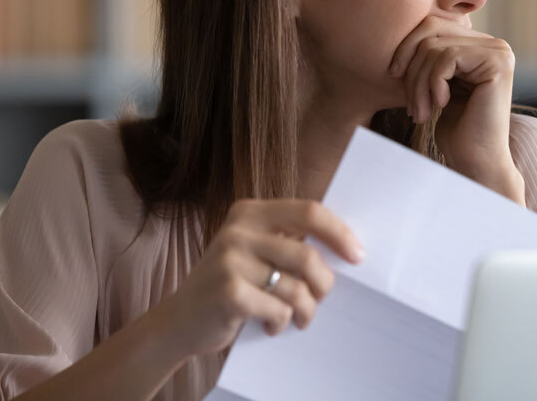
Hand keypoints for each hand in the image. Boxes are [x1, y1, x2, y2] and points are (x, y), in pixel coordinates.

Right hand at [166, 198, 363, 355]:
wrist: (179, 320)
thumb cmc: (229, 285)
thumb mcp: (253, 251)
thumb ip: (287, 241)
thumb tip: (346, 248)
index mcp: (249, 212)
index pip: (308, 211)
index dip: (339, 233)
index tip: (357, 255)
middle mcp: (238, 230)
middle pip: (307, 255)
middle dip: (323, 283)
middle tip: (321, 298)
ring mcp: (230, 260)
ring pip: (296, 288)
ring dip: (305, 310)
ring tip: (298, 317)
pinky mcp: (228, 291)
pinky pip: (279, 309)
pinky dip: (281, 323)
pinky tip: (271, 325)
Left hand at [388, 15, 523, 201]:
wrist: (476, 162)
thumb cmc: (455, 129)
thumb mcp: (436, 85)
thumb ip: (429, 56)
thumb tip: (400, 29)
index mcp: (479, 44)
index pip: (431, 25)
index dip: (406, 48)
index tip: (394, 76)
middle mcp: (493, 43)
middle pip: (431, 30)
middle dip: (411, 66)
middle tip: (410, 102)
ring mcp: (499, 51)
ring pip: (435, 47)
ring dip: (419, 83)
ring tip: (421, 112)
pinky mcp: (498, 63)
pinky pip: (447, 58)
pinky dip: (433, 84)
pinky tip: (440, 106)